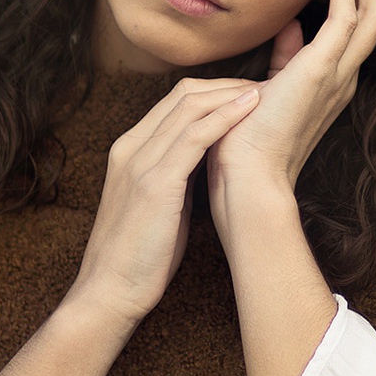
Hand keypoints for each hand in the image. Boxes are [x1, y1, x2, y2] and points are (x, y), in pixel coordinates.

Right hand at [65, 77, 258, 327]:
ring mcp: (140, 162)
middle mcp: (131, 147)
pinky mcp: (154, 182)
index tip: (249, 95)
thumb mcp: (157, 203)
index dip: (215, 92)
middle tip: (265, 88)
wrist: (110, 290)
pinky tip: (249, 109)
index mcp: (130, 150)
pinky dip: (224, 117)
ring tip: (265, 92)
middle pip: (183, 94)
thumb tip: (209, 161)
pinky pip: (194, 136)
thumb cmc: (140, 254)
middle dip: (227, 85)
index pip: (175, 102)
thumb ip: (175, 175)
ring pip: (189, 107)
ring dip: (231, 94)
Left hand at [207, 0, 375, 200]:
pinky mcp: (323, 70)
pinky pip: (347, 18)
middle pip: (375, 16)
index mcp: (332, 85)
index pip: (356, 30)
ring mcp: (339, 76)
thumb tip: (289, 24)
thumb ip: (285, 57)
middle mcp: (344, 79)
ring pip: (371, 14)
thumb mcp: (270, 89)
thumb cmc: (249, 143)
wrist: (249, 179)